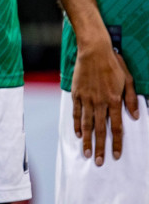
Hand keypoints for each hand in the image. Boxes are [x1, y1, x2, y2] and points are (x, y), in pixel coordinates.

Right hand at [73, 33, 139, 164]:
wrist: (93, 50)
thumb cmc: (113, 64)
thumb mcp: (128, 80)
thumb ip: (132, 100)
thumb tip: (135, 117)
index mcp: (114, 100)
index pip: (117, 127)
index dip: (116, 143)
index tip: (115, 156)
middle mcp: (100, 102)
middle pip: (100, 130)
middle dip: (99, 147)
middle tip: (97, 161)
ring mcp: (87, 98)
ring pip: (87, 124)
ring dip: (87, 140)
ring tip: (86, 153)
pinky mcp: (77, 93)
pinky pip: (77, 112)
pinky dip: (77, 124)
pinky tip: (78, 133)